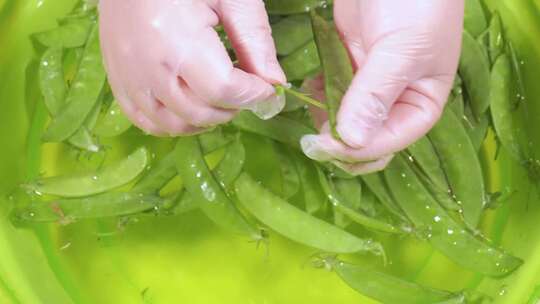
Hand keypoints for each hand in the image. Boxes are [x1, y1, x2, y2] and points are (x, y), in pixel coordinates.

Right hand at [99, 0, 284, 135]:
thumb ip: (254, 39)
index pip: (222, 90)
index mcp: (177, 40)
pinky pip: (143, 120)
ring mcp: (127, 76)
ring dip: (204, 121)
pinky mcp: (116, 77)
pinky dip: (172, 124)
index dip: (252, 95)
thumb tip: (274, 83)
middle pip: (200, 112)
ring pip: (172, 125)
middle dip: (232, 108)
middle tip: (245, 91)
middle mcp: (148, 66)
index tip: (265, 88)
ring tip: (220, 101)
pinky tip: (190, 110)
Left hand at [301, 0, 463, 174]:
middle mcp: (396, 100)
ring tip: (311, 105)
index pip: (390, 142)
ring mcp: (369, 84)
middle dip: (340, 143)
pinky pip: (331, 94)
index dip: (358, 151)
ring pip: (344, 120)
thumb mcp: (401, 49)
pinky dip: (319, 96)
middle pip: (366, 139)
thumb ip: (376, 94)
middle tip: (311, 138)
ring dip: (325, 121)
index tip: (324, 146)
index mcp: (421, 103)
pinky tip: (309, 88)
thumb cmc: (415, 2)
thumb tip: (352, 142)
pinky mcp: (348, 65)